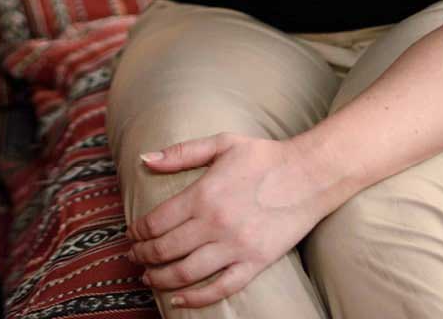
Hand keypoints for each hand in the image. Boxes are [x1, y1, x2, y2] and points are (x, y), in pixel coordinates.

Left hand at [127, 133, 327, 309]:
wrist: (310, 174)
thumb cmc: (264, 156)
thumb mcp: (221, 143)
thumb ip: (180, 152)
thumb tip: (145, 159)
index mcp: (203, 195)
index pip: (156, 221)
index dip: (138, 231)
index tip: (131, 234)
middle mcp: (215, 224)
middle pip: (166, 249)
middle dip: (142, 255)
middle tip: (133, 256)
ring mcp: (236, 247)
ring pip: (186, 272)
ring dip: (160, 278)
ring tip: (148, 278)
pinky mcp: (256, 263)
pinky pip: (221, 288)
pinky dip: (197, 298)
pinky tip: (179, 299)